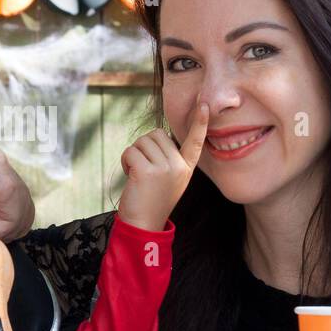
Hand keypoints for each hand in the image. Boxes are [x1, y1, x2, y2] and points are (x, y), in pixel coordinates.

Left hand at [116, 99, 208, 230]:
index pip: (195, 142)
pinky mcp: (147, 171)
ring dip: (133, 154)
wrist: (143, 225)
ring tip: (137, 174)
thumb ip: (168, 159)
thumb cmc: (151, 200)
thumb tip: (157, 135)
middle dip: (144, 146)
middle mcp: (179, 166)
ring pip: (142, 141)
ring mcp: (165, 169)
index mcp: (186, 168)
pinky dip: (125, 161)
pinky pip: (131, 151)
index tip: (204, 105)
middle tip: (143, 167)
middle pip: (157, 134)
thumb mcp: (169, 179)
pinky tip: (130, 176)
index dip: (199, 123)